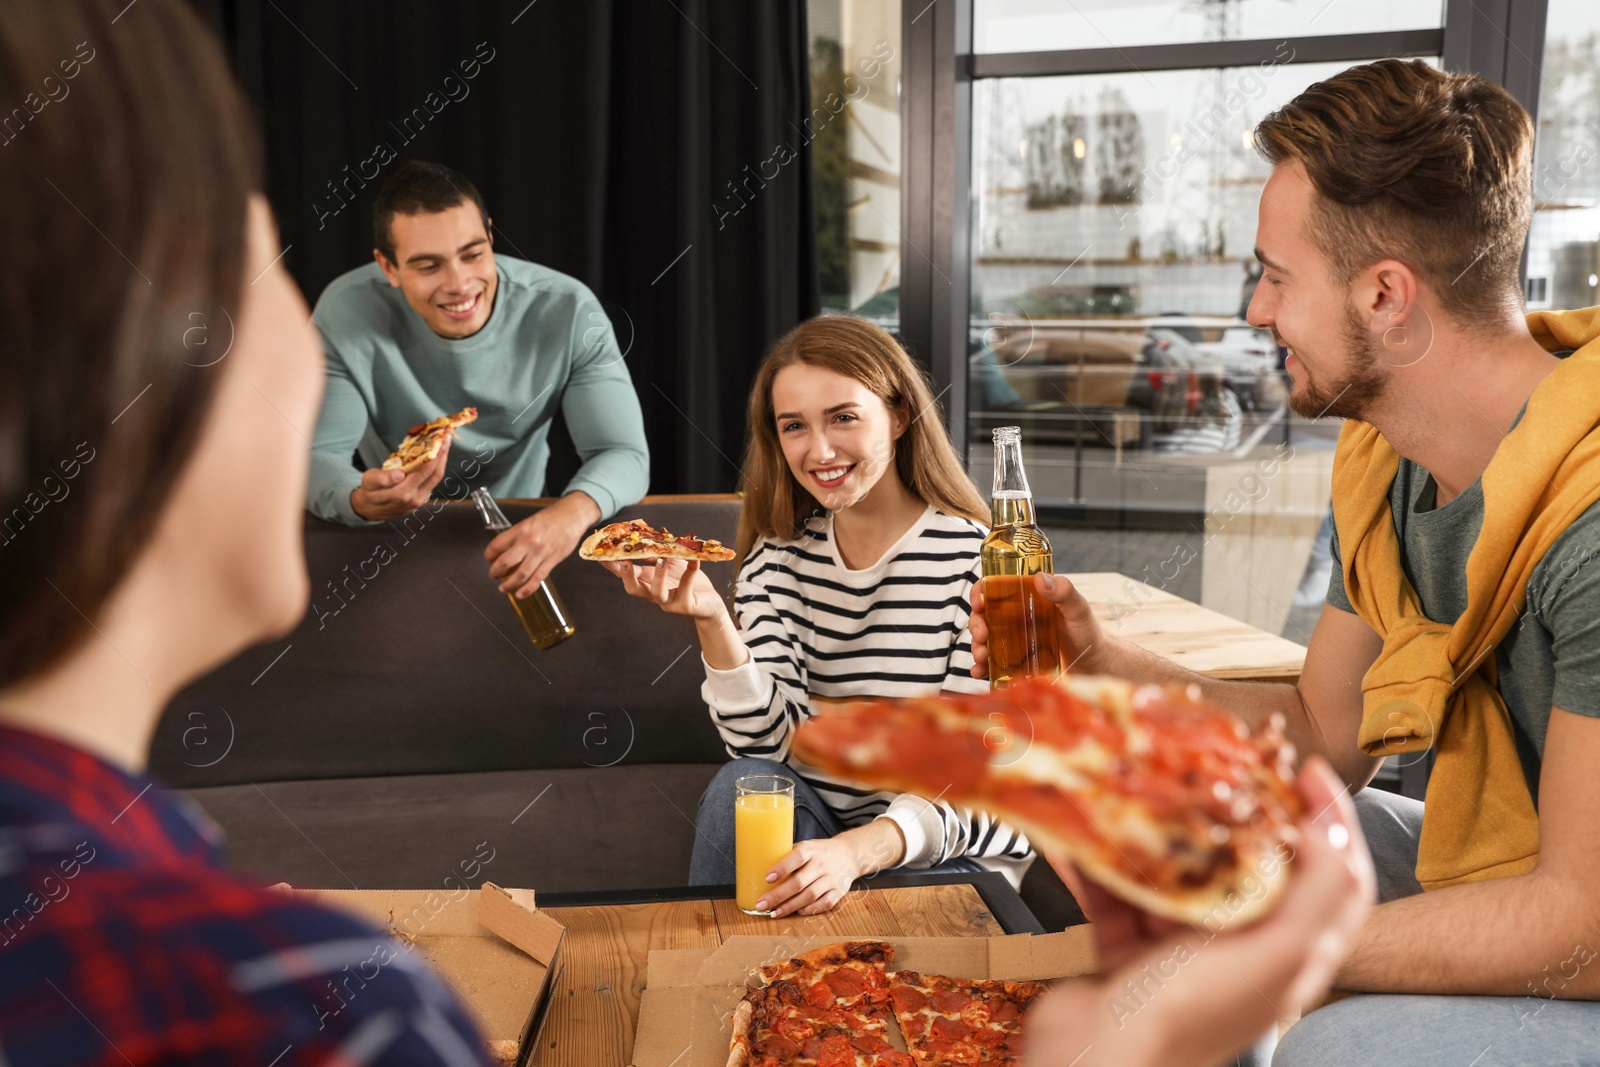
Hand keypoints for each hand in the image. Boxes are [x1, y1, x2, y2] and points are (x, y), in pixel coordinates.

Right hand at [349, 437, 450, 520]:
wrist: (369, 510)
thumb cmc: (370, 492)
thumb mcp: (369, 482)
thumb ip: (382, 479)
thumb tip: (399, 474)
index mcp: (402, 493)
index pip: (424, 471)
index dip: (434, 455)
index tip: (439, 440)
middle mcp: (415, 498)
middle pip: (435, 474)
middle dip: (442, 455)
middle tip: (446, 438)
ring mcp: (420, 501)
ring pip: (436, 479)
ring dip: (441, 461)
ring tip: (444, 445)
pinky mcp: (421, 500)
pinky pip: (432, 482)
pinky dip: (436, 468)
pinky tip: (436, 458)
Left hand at [486, 493, 597, 597]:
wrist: (573, 516)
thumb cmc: (552, 517)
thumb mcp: (530, 521)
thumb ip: (518, 535)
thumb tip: (507, 550)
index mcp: (521, 529)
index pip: (497, 545)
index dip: (489, 555)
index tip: (489, 559)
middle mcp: (529, 541)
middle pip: (505, 562)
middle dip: (496, 572)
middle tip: (494, 575)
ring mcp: (541, 552)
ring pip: (521, 574)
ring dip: (509, 584)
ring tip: (503, 588)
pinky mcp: (552, 560)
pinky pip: (537, 578)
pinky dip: (527, 589)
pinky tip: (520, 593)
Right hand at [601, 558, 726, 620]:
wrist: (709, 603)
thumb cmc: (688, 581)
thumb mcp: (672, 564)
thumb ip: (658, 554)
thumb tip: (646, 537)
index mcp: (648, 583)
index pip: (626, 575)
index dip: (613, 567)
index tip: (602, 556)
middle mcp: (654, 594)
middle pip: (634, 589)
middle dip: (627, 576)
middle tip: (625, 563)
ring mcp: (669, 602)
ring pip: (657, 592)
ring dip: (658, 575)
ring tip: (662, 560)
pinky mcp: (685, 605)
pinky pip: (685, 588)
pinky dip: (690, 573)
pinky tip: (694, 561)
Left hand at [756, 837, 865, 917]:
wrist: (849, 854)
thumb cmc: (819, 851)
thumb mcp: (806, 846)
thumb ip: (788, 856)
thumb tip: (761, 868)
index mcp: (811, 850)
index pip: (796, 858)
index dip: (781, 868)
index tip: (767, 878)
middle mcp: (822, 864)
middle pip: (799, 882)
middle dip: (778, 896)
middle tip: (762, 905)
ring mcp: (831, 879)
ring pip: (809, 896)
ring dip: (790, 906)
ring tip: (774, 913)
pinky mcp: (839, 891)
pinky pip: (824, 904)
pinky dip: (810, 909)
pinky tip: (797, 912)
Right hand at [969, 572, 1106, 679]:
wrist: (1096, 665)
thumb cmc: (1088, 632)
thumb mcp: (1078, 609)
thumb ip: (1065, 592)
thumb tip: (1039, 579)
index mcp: (1025, 598)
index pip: (994, 589)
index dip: (980, 592)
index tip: (979, 603)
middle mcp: (1015, 617)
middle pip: (984, 616)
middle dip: (976, 625)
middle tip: (981, 636)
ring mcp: (1013, 640)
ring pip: (985, 640)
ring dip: (976, 647)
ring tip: (981, 657)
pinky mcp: (1014, 661)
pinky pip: (992, 662)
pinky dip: (981, 667)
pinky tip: (979, 672)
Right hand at [1024, 758, 1374, 1066]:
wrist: (1096, 1059)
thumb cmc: (1188, 1015)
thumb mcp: (1276, 954)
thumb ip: (1319, 892)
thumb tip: (1326, 827)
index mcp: (1286, 955)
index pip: (1333, 880)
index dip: (1331, 821)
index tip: (1308, 771)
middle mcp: (1236, 948)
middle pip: (1250, 863)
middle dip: (1234, 809)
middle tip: (1221, 766)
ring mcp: (1177, 946)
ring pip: (1175, 869)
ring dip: (1156, 827)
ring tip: (1144, 788)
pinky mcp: (1122, 944)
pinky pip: (1112, 888)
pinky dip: (1095, 859)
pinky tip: (1080, 831)